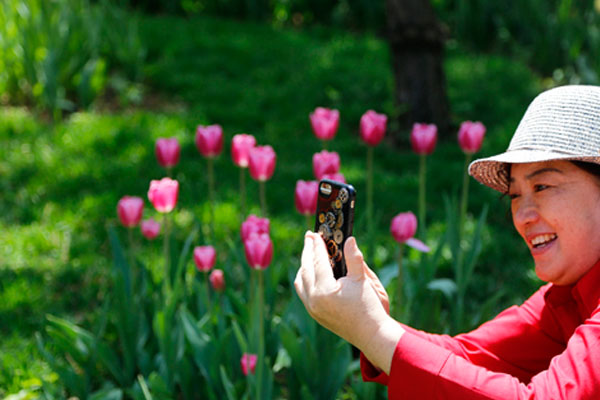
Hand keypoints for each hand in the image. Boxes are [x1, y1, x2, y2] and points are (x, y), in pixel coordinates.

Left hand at [294, 232, 396, 353]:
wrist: (372, 335)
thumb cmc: (370, 307)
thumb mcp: (363, 280)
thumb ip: (354, 258)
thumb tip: (349, 239)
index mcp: (325, 290)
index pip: (318, 261)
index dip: (317, 245)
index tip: (315, 233)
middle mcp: (314, 300)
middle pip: (305, 269)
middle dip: (307, 251)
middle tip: (309, 237)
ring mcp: (312, 309)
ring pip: (300, 282)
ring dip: (304, 265)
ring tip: (310, 253)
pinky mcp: (315, 314)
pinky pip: (303, 292)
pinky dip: (305, 279)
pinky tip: (312, 272)